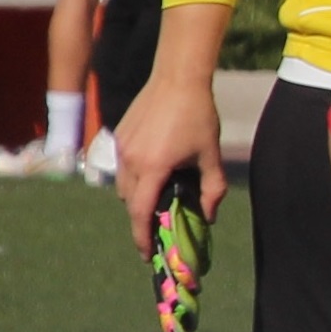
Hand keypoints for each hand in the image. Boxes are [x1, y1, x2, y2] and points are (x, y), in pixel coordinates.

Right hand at [115, 69, 223, 253]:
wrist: (177, 78)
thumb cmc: (198, 115)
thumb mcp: (210, 154)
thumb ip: (212, 188)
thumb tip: (209, 217)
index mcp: (152, 168)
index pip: (140, 212)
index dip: (141, 236)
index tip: (146, 253)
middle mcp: (130, 160)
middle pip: (129, 202)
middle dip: (142, 216)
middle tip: (160, 222)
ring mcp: (121, 147)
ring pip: (122, 185)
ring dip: (137, 195)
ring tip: (159, 194)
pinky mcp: (118, 135)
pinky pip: (122, 166)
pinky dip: (134, 175)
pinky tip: (154, 168)